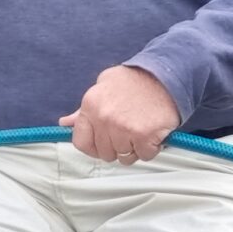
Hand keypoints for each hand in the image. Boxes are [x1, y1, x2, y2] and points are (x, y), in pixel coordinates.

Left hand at [61, 66, 180, 164]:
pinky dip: (151, 148)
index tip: (104, 144)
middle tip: (129, 131)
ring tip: (141, 129)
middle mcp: (104, 118)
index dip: (93, 147)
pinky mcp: (145, 136)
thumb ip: (84, 110)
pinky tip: (152, 133)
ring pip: (124, 157)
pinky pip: (144, 156)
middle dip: (117, 146)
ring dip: (134, 149)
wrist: (166, 74)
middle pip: (105, 153)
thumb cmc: (135, 80)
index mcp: (91, 106)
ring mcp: (124, 128)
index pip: (81, 142)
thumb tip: (66, 123)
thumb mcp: (103, 86)